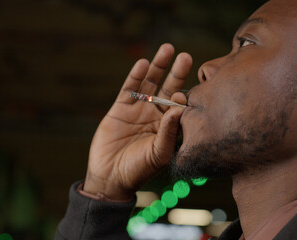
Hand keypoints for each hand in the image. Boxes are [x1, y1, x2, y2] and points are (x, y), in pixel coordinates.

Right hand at [84, 44, 192, 199]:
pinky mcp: (121, 107)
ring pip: (150, 83)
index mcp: (169, 127)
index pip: (180, 107)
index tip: (183, 96)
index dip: (183, 99)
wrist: (110, 176)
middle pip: (169, 89)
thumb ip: (168, 133)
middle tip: (186, 57)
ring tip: (167, 49)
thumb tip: (178, 111)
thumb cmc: (139, 169)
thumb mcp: (158, 154)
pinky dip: (135, 76)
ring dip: (158, 67)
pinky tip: (143, 63)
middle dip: (177, 73)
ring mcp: (139, 109)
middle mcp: (156, 115)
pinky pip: (129, 88)